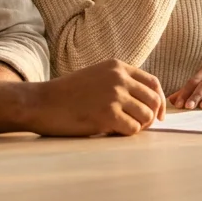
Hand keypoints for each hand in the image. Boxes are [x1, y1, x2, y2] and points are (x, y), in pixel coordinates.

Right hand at [23, 60, 165, 136]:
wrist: (42, 102)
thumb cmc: (67, 94)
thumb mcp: (97, 76)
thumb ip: (120, 83)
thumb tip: (148, 103)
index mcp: (117, 66)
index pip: (153, 83)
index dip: (159, 101)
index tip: (158, 114)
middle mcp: (119, 78)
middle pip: (154, 100)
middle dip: (152, 116)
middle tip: (141, 126)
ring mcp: (114, 95)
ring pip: (146, 116)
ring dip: (138, 126)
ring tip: (121, 127)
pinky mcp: (108, 114)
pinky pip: (133, 129)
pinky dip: (126, 133)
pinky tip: (112, 131)